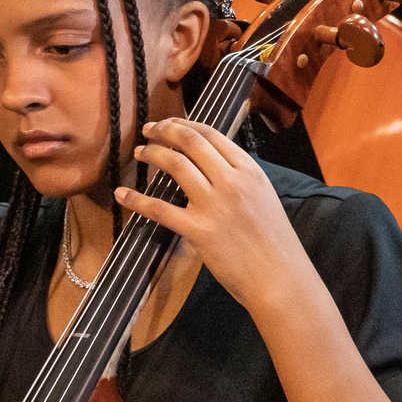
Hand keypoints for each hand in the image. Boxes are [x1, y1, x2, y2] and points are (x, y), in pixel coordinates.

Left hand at [115, 119, 306, 317]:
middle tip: (148, 130)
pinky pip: (159, 209)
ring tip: (139, 153)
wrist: (279, 277)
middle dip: (164, 131)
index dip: (183, 125)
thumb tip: (211, 164)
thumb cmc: (273, 241)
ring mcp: (214, 205)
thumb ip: (239, 178)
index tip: (167, 123)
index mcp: (250, 171)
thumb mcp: (263, 196)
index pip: (211, 135)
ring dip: (152, 155)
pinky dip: (136, 200)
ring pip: (175, 166)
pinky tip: (122, 193)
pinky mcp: (199, 230)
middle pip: (190, 143)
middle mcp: (232, 181)